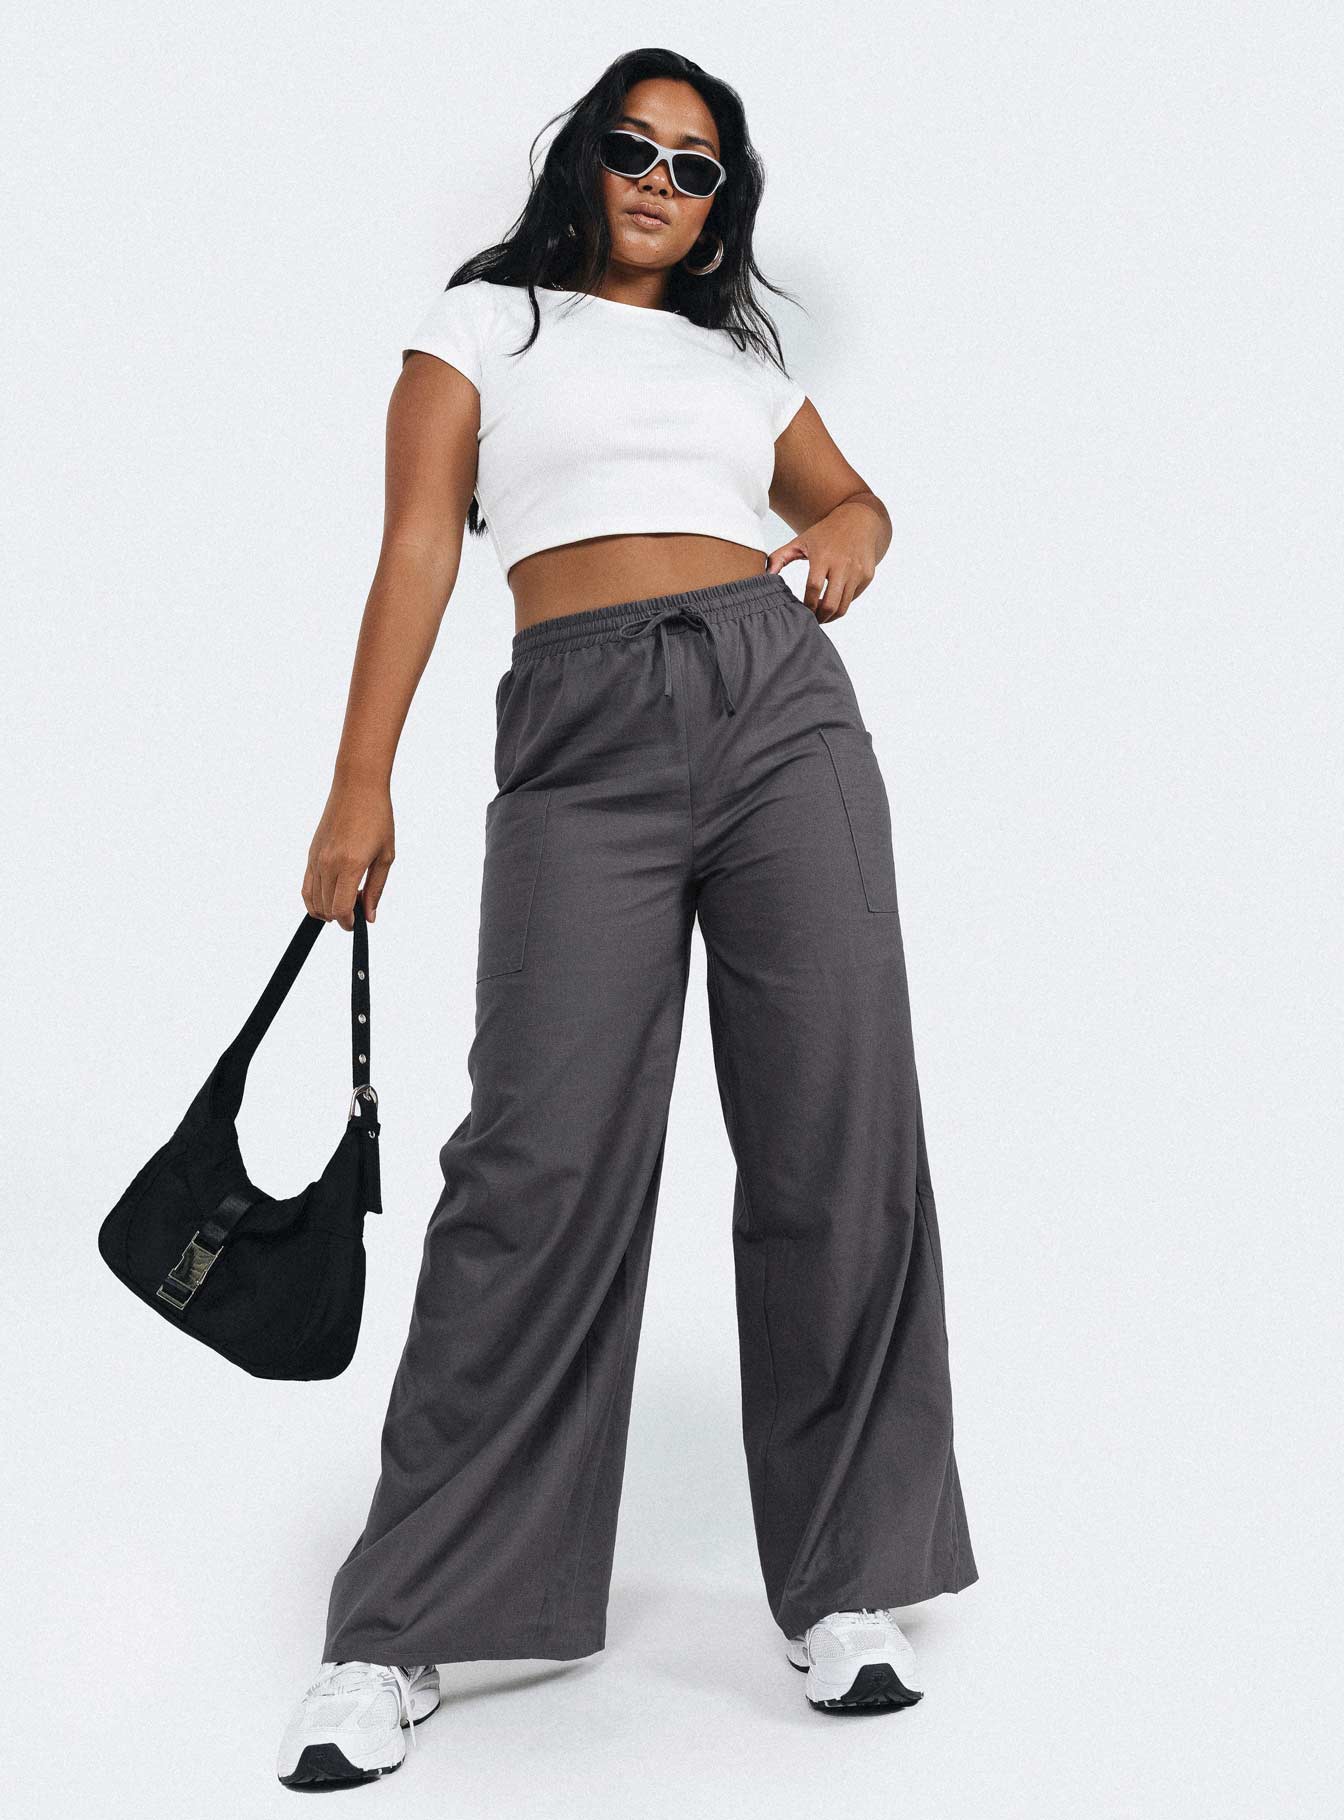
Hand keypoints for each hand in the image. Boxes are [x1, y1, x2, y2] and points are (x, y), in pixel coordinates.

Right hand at [303, 777, 395, 927]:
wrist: (357, 787)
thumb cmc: (376, 817)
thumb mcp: (385, 856)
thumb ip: (376, 889)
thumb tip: (369, 915)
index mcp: (350, 864)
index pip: (340, 908)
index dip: (349, 922)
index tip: (358, 922)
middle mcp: (329, 863)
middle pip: (326, 907)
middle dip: (341, 916)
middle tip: (358, 907)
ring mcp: (316, 858)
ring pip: (313, 900)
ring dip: (328, 909)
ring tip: (346, 899)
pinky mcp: (311, 853)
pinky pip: (306, 885)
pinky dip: (314, 898)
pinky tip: (329, 896)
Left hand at [766, 498, 883, 622]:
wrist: (858, 520)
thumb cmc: (825, 533)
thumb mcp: (801, 540)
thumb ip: (779, 557)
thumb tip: (765, 577)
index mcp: (823, 556)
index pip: (813, 589)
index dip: (806, 605)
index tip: (800, 612)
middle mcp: (843, 564)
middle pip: (830, 603)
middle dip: (819, 618)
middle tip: (811, 621)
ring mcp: (857, 571)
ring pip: (843, 606)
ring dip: (830, 616)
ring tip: (820, 615)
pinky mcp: (867, 575)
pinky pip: (852, 598)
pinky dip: (842, 604)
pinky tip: (833, 601)